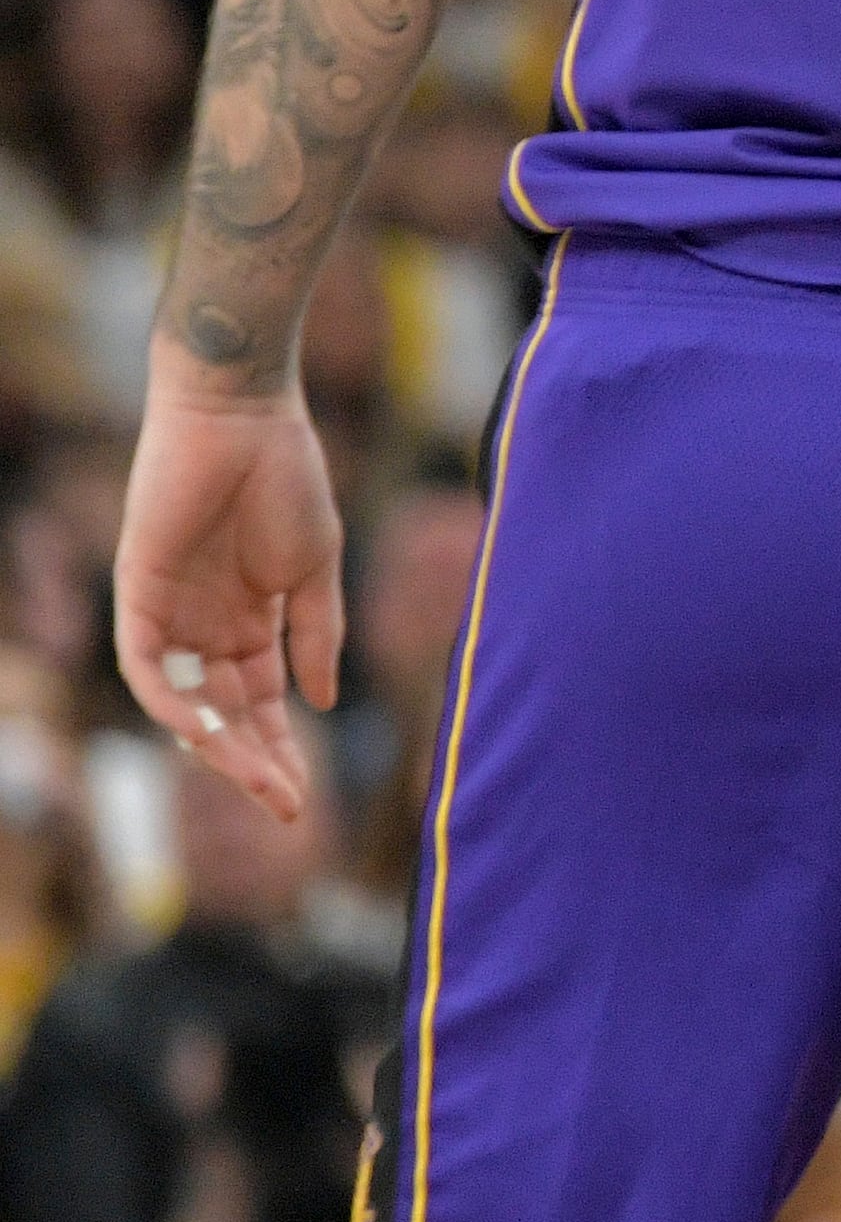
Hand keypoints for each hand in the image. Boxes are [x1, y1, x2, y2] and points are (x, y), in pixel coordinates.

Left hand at [114, 374, 342, 821]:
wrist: (244, 414)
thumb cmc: (287, 477)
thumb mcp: (316, 567)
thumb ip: (318, 632)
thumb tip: (321, 702)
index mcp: (252, 619)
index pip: (260, 702)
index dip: (281, 749)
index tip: (304, 797)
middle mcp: (206, 625)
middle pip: (225, 713)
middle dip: (254, 762)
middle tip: (286, 806)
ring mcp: (170, 611)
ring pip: (185, 700)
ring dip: (218, 745)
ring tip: (258, 780)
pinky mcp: (138, 590)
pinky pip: (144, 663)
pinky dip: (170, 698)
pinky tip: (203, 727)